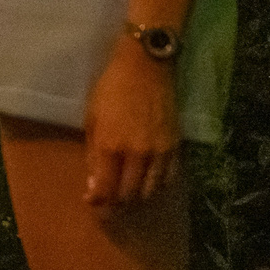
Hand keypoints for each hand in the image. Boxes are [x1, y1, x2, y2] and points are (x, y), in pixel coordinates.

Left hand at [83, 38, 181, 207]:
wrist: (146, 67)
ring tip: (127, 192)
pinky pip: (168, 177)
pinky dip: (157, 184)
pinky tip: (148, 180)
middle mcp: (138, 154)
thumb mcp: (93, 118)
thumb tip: (93, 185)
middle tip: (108, 201)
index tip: (92, 202)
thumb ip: (94, 153)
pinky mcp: (176, 146)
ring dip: (137, 195)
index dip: (98, 201)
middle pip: (129, 194)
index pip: (106, 189)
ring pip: (151, 190)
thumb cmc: (111, 88)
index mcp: (112, 146)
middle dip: (117, 202)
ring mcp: (160, 152)